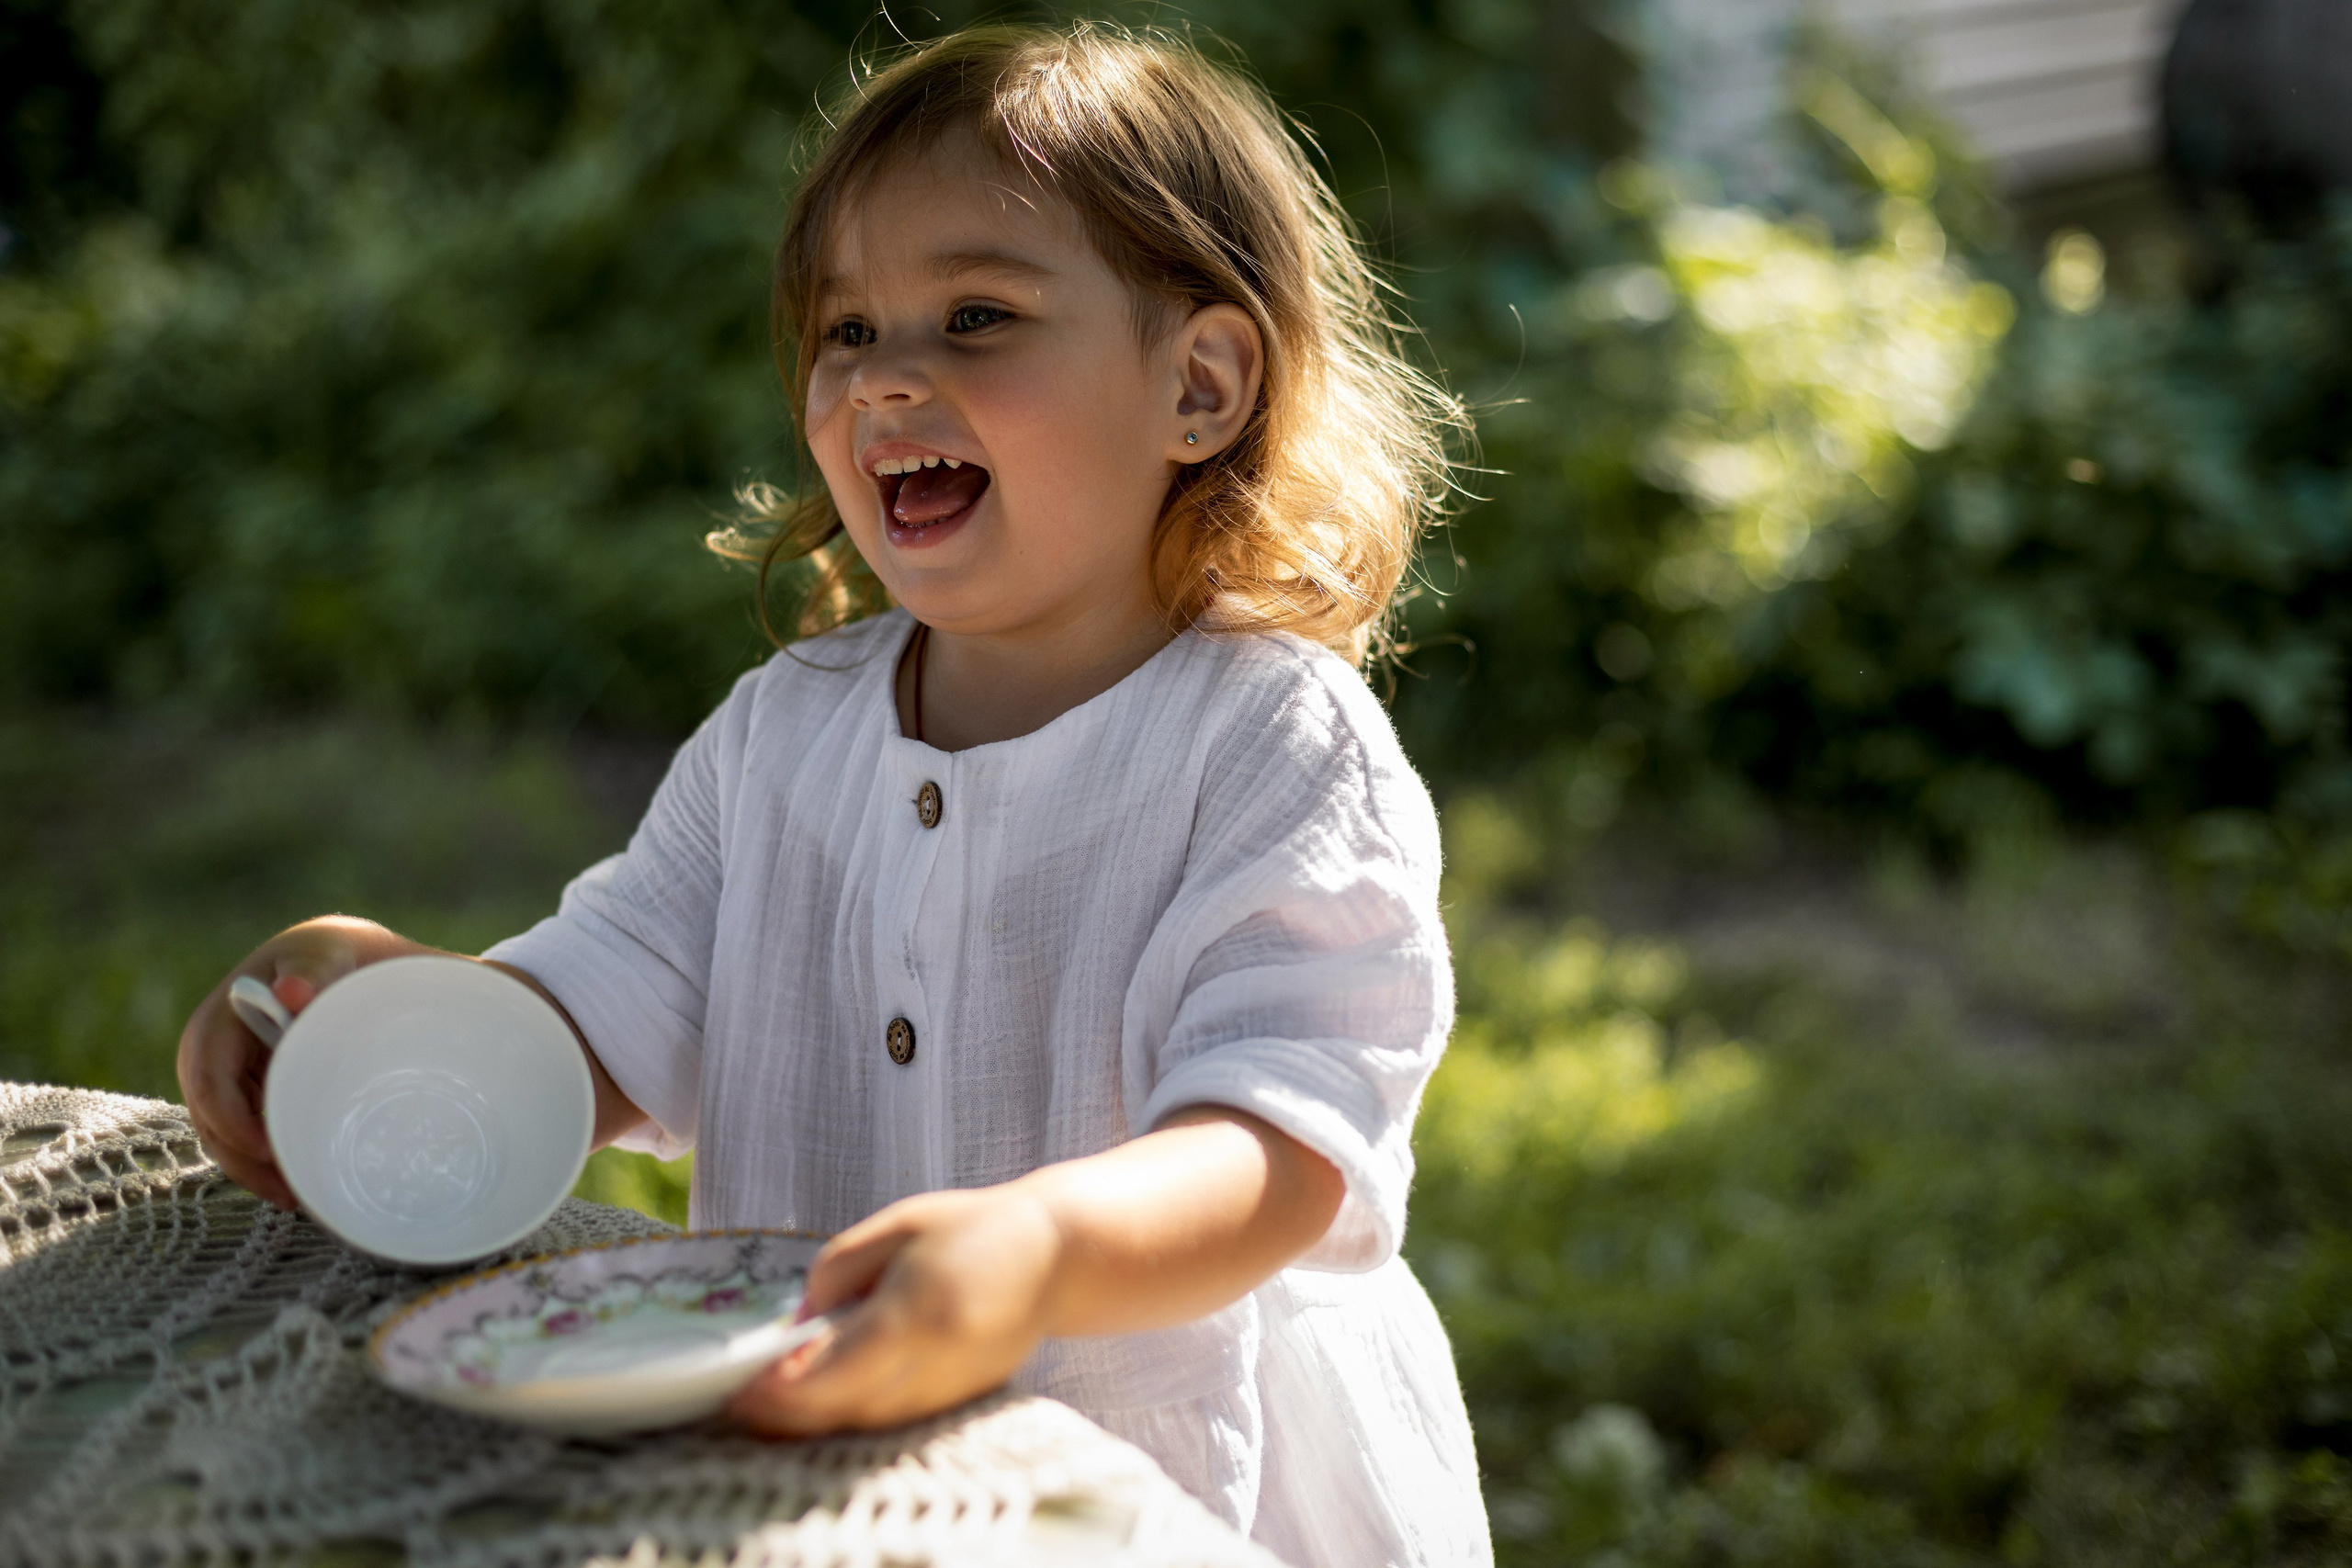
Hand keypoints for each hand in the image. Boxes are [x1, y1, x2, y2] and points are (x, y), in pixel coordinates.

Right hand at [176, 916, 434, 1208]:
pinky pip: (238, 1131)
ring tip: (294, 1199)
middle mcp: (213, 1045)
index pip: (207, 1074)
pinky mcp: (244, 1090)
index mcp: (226, 1012)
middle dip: (241, 1157)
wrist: (347, 961)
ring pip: (221, 1131)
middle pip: (209, 1113)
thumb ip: (316, 970)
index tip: (268, 1149)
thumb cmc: (340, 958)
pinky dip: (259, 1161)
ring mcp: (226, 1070)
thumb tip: (292, 991)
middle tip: (289, 1192)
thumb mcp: (328, 956)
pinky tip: (290, 1186)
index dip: (230, 1118)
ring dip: (250, 1169)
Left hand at [724, 1185, 1065, 1435]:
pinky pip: (890, 1418)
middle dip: (783, 1414)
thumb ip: (837, 1272)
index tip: (739, 1384)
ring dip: (811, 1421)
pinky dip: (848, 1415)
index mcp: (916, 1315)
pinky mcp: (958, 1401)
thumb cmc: (972, 1228)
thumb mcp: (898, 1226)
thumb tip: (795, 1328)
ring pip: (864, 1423)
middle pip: (842, 1409)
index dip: (779, 1389)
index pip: (832, 1371)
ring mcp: (949, 1391)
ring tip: (764, 1406)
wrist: (1056, 1256)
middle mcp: (933, 1366)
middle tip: (737, 1402)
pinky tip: (818, 1401)